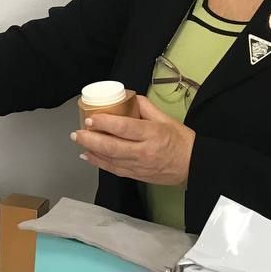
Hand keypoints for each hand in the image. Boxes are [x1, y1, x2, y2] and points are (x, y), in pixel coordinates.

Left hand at [71, 95, 194, 184]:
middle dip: (91, 139)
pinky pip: (114, 170)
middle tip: (77, 133)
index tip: (91, 118)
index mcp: (152, 134)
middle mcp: (144, 151)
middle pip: (112, 146)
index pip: (124, 128)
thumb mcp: (167, 119)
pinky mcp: (137, 175)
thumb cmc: (182, 141)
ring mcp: (139, 166)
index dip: (105, 123)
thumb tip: (129, 96)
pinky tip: (88, 156)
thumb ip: (146, 107)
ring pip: (110, 159)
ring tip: (79, 142)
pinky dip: (99, 163)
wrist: (194, 166)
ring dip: (91, 151)